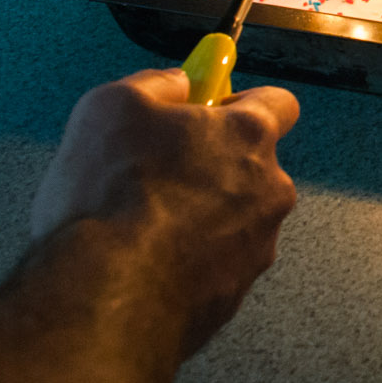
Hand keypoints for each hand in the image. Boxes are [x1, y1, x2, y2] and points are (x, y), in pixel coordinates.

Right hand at [29, 69, 299, 354]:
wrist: (104, 299)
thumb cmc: (112, 196)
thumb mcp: (113, 106)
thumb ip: (157, 84)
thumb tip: (177, 82)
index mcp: (250, 136)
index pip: (278, 103)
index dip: (239, 102)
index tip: (204, 110)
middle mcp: (269, 190)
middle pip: (251, 166)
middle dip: (211, 166)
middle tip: (155, 174)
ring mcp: (256, 248)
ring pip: (233, 220)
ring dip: (198, 218)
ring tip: (138, 228)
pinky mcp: (234, 296)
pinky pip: (214, 267)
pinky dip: (187, 263)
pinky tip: (142, 266)